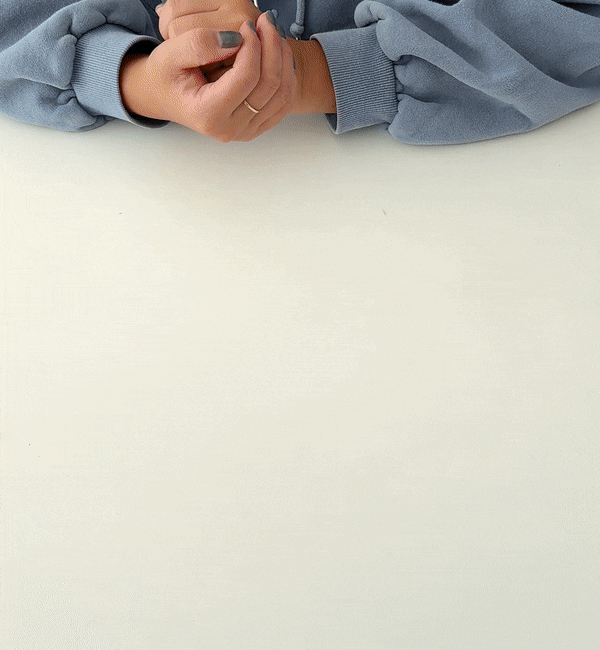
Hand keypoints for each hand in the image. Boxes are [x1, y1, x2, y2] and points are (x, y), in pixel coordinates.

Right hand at [155, 0, 335, 114]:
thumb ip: (199, 44)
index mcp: (209, 115)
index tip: (247, 24)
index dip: (253, 46)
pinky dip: (286, 76)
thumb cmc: (166, 75)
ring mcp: (246, 132)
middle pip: (270, 86)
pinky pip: (283, 103)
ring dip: (283, 60)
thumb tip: (235, 39)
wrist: (164, 95)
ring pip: (282, 95)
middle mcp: (230, 130)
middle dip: (273, 47)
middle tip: (266, 21)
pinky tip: (277, 55)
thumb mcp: (169, 54)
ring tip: (272, 34)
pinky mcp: (256, 127)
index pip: (247, 78)